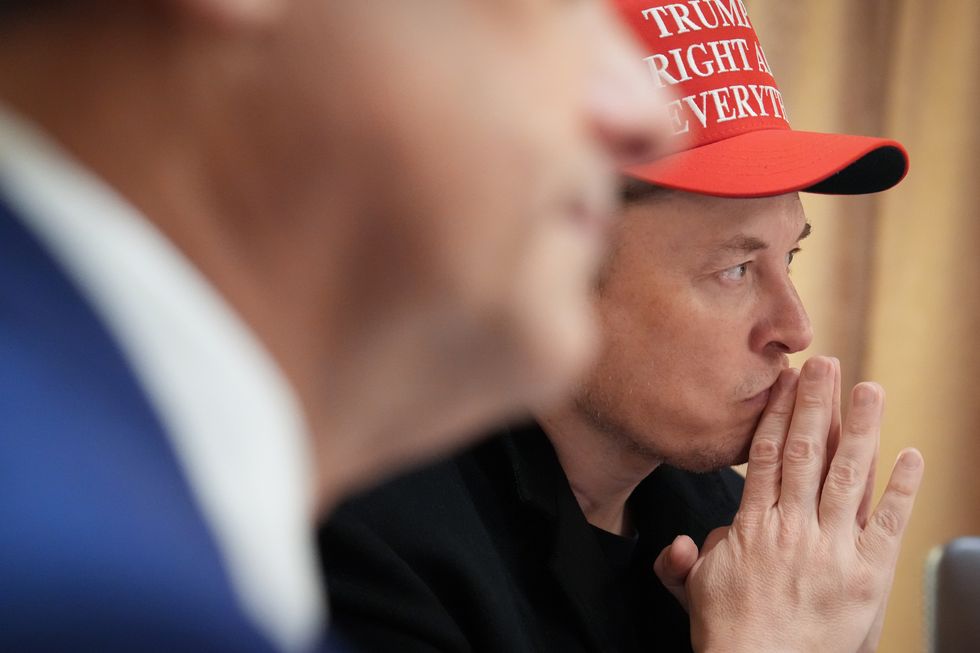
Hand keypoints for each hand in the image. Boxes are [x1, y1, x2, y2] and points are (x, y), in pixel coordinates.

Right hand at [679, 357, 923, 652]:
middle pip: (809, 452)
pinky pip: (888, 524)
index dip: (779, 414)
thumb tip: (685, 540)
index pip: (769, 456)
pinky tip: (910, 456)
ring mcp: (832, 550)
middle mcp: (793, 529)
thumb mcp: (695, 591)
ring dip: (862, 429)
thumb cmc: (731, 638)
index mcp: (753, 527)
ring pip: (849, 476)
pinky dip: (901, 489)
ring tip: (871, 389)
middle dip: (818, 403)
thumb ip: (688, 558)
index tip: (787, 381)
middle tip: (827, 363)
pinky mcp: (867, 577)